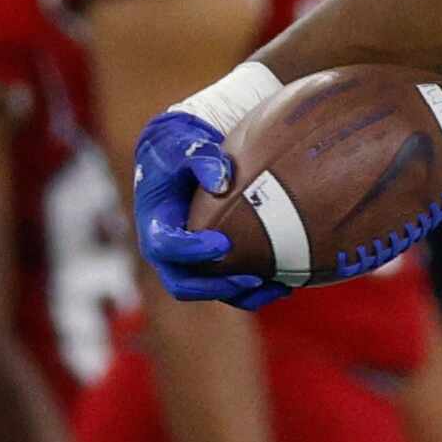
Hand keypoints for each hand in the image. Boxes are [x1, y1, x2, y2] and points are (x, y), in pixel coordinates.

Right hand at [130, 111, 288, 308]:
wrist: (182, 157)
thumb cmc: (181, 149)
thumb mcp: (184, 146)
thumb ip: (200, 159)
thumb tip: (221, 179)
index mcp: (155, 222)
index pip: (164, 246)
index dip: (191, 250)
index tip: (223, 244)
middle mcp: (167, 248)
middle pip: (183, 283)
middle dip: (217, 286)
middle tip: (253, 277)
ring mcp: (188, 259)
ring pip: (209, 291)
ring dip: (242, 295)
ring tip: (278, 288)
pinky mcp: (210, 262)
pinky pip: (229, 286)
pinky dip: (255, 290)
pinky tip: (285, 284)